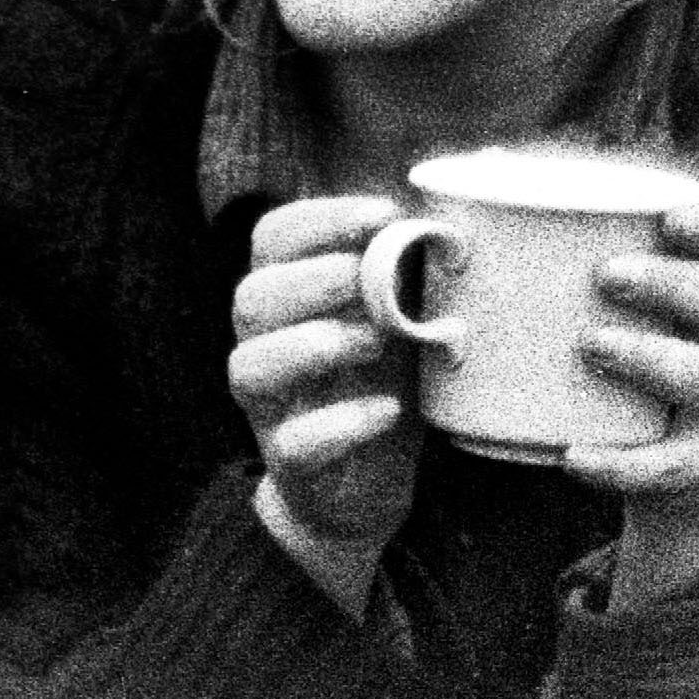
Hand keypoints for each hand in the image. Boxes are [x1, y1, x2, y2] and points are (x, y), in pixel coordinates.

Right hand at [229, 193, 417, 568]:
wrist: (371, 482)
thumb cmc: (384, 381)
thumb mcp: (402, 315)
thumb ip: (408, 269)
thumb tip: (447, 217)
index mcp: (288, 296)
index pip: (273, 239)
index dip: (320, 220)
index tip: (381, 216)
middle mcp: (265, 345)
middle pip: (251, 299)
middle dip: (312, 280)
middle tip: (366, 280)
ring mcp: (270, 406)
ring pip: (251, 367)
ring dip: (314, 345)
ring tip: (377, 343)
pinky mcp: (288, 462)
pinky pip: (293, 443)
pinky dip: (342, 424)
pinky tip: (387, 412)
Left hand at [565, 199, 698, 608]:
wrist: (678, 481)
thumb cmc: (629, 378)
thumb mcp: (620, 324)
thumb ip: (561, 273)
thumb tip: (457, 211)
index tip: (670, 215)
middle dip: (669, 284)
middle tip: (607, 275)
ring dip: (649, 357)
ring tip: (589, 346)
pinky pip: (663, 467)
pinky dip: (618, 464)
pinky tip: (573, 457)